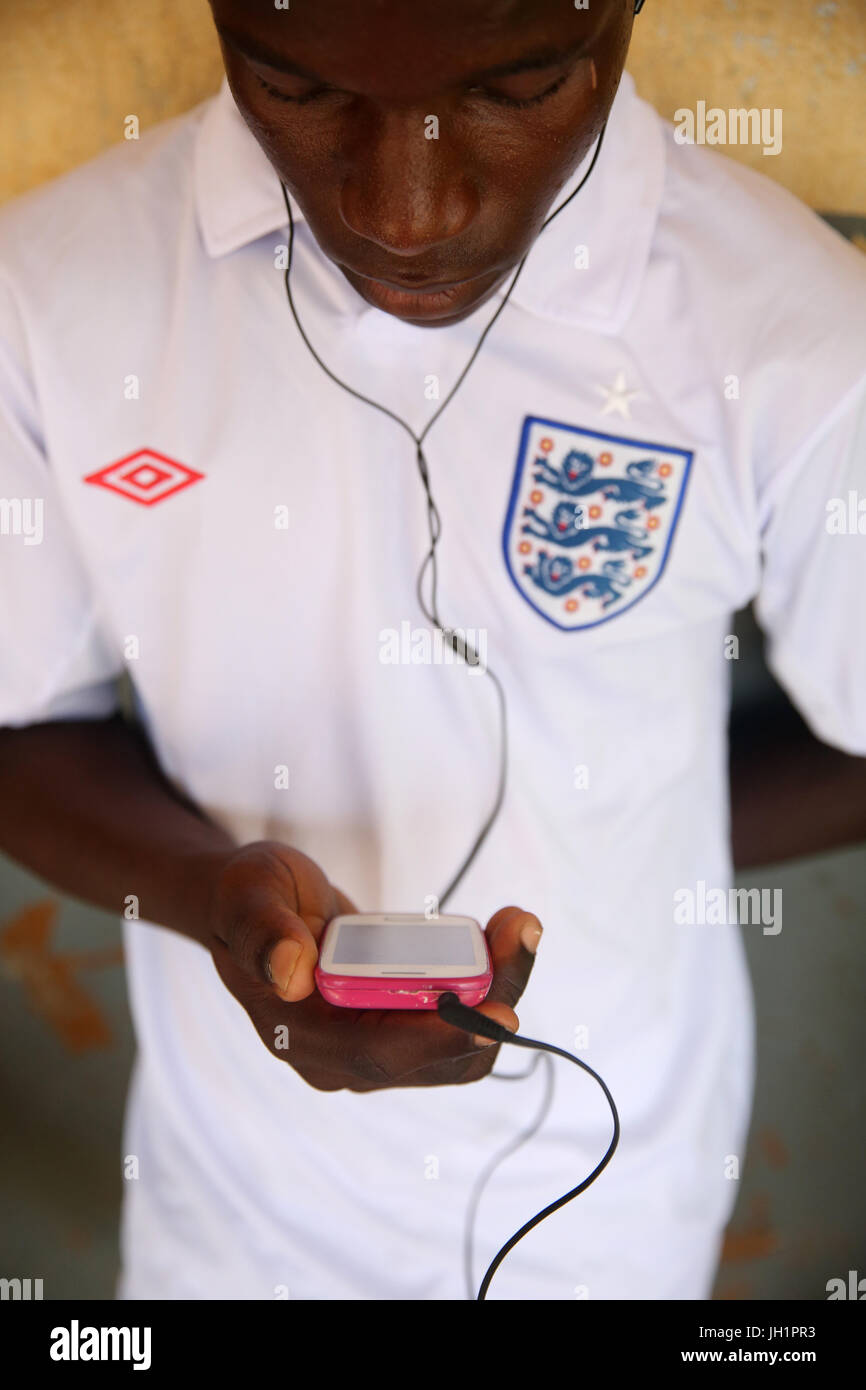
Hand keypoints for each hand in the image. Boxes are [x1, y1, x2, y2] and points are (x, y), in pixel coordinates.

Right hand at [206, 841, 542, 1091]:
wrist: (260, 906)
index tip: (500, 1013)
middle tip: (520, 932)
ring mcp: (371, 1045)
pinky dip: (487, 984)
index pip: (377, 1055)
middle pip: (434, 1056)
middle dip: (489, 1002)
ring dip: (498, 990)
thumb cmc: (250, 899)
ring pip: (456, 1044)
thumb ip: (262, 930)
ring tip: (516, 926)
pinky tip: (499, 937)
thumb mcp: (247, 895)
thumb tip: (291, 974)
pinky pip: (456, 1021)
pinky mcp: (398, 1025)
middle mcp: (338, 1058)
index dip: (441, 1039)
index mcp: (296, 1034)